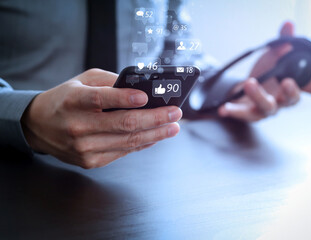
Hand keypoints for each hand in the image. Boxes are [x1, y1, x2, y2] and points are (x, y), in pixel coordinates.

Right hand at [21, 69, 181, 168]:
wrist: (37, 126)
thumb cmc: (65, 100)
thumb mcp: (82, 81)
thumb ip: (110, 82)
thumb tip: (142, 88)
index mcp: (73, 101)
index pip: (101, 100)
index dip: (125, 99)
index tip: (146, 97)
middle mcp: (77, 126)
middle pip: (124, 124)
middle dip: (155, 118)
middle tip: (175, 113)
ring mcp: (84, 147)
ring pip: (128, 141)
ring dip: (156, 134)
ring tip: (173, 126)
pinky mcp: (90, 161)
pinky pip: (124, 152)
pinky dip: (143, 143)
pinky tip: (156, 136)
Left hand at [217, 21, 310, 121]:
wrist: (247, 88)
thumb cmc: (268, 72)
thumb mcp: (276, 54)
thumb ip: (284, 40)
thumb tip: (288, 25)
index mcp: (297, 85)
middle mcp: (285, 99)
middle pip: (293, 100)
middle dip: (291, 92)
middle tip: (287, 81)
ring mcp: (269, 107)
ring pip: (268, 108)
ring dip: (259, 96)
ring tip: (250, 83)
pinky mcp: (251, 112)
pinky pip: (245, 115)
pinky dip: (235, 112)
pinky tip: (226, 108)